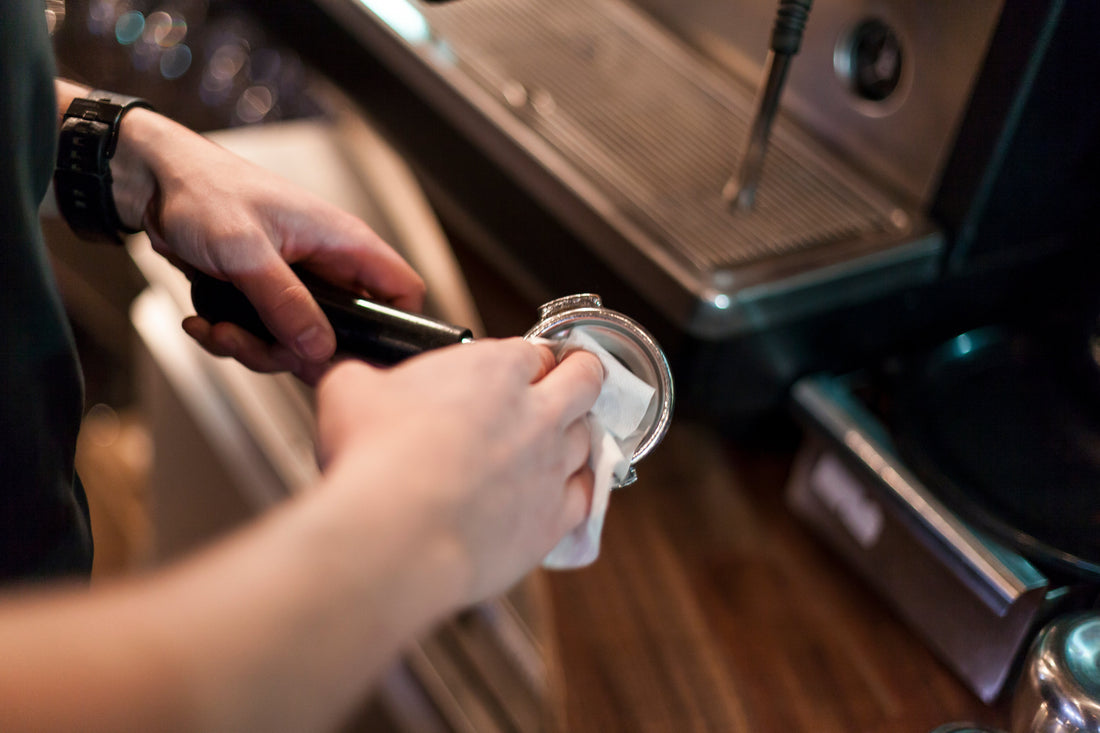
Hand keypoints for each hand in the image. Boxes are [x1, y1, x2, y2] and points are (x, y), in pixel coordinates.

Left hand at [112, 107, 424, 382]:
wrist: (153, 180)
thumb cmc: (203, 190)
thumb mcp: (244, 251)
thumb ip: (285, 302)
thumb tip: (318, 348)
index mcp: (342, 242)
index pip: (402, 289)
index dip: (393, 326)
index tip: (359, 355)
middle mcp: (327, 264)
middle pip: (344, 332)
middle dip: (299, 351)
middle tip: (262, 348)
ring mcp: (297, 281)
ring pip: (300, 340)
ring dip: (256, 348)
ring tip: (219, 330)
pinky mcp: (266, 293)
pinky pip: (266, 334)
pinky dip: (233, 338)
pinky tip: (205, 322)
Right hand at [315, 338, 604, 603]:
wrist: (399, 532)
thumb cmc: (376, 459)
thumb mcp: (350, 393)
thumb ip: (363, 379)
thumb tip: (354, 380)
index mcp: (492, 370)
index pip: (533, 351)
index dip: (529, 359)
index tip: (522, 367)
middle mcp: (534, 412)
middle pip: (585, 380)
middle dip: (582, 376)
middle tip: (574, 381)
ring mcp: (551, 466)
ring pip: (589, 439)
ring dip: (578, 437)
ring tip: (561, 444)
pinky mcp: (553, 519)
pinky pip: (586, 498)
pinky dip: (579, 492)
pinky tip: (565, 495)